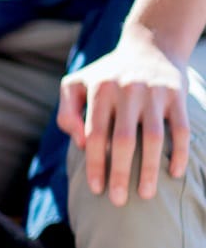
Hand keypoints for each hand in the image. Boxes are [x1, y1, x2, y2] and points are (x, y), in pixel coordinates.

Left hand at [57, 26, 194, 205]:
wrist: (150, 46)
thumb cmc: (106, 75)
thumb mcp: (76, 84)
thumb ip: (67, 112)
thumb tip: (80, 143)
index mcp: (99, 90)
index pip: (94, 135)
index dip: (95, 164)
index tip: (95, 189)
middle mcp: (126, 90)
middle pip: (123, 141)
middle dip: (119, 173)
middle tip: (118, 201)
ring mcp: (154, 93)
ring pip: (154, 138)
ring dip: (149, 169)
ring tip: (146, 194)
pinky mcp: (176, 95)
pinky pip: (180, 129)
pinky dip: (179, 153)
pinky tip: (174, 174)